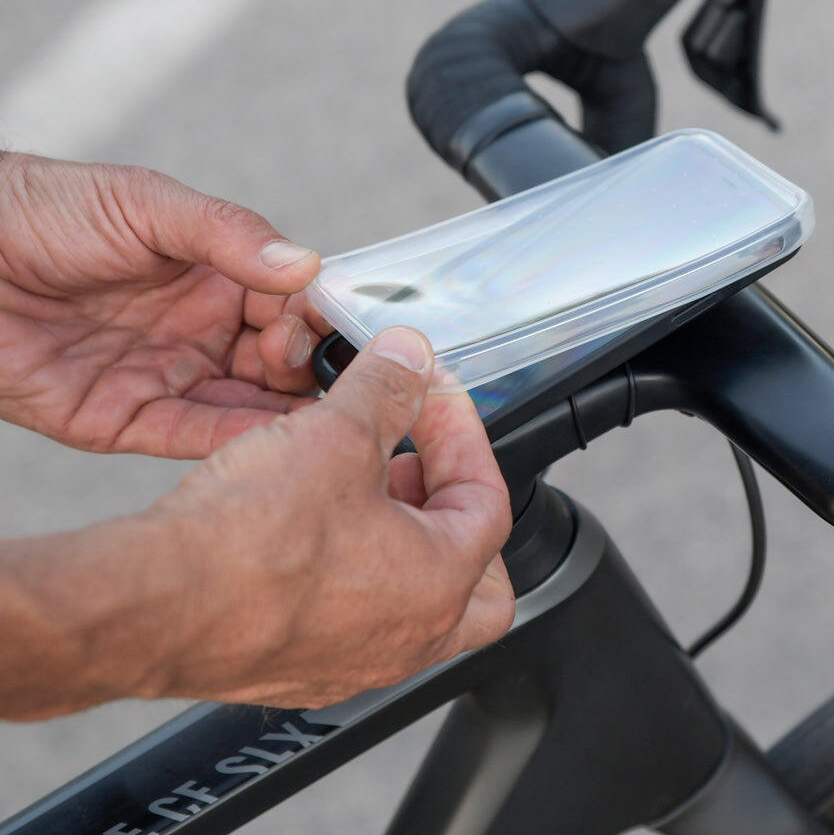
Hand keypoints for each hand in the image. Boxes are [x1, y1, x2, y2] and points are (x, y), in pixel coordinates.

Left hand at [0, 152, 325, 458]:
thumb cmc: (44, 211)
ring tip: (315, 414)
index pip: (288, 302)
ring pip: (244, 404)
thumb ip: (228, 234)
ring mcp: (166, 375)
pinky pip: (189, 434)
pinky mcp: (123, 418)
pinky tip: (271, 440)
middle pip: (277, 360)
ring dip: (282, 410)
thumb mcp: (147, 204)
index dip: (314, 314)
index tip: (338, 322)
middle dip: (302, 363)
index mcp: (215, 275)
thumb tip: (306, 263)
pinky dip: (233, 439)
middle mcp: (200, 330)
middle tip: (302, 358)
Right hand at [139, 327, 513, 708]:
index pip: (486, 498)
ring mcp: (354, 661)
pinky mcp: (300, 667)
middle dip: (450, 505)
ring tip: (356, 480)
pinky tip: (307, 526)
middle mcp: (407, 638)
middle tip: (416, 461)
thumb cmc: (248, 542)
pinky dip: (348, 567)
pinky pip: (351, 615)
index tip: (430, 394)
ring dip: (398, 532)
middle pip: (474, 572)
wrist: (151, 606)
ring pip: (410, 595)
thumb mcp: (336, 433)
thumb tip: (410, 360)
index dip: (461, 430)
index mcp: (440, 583)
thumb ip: (388, 388)